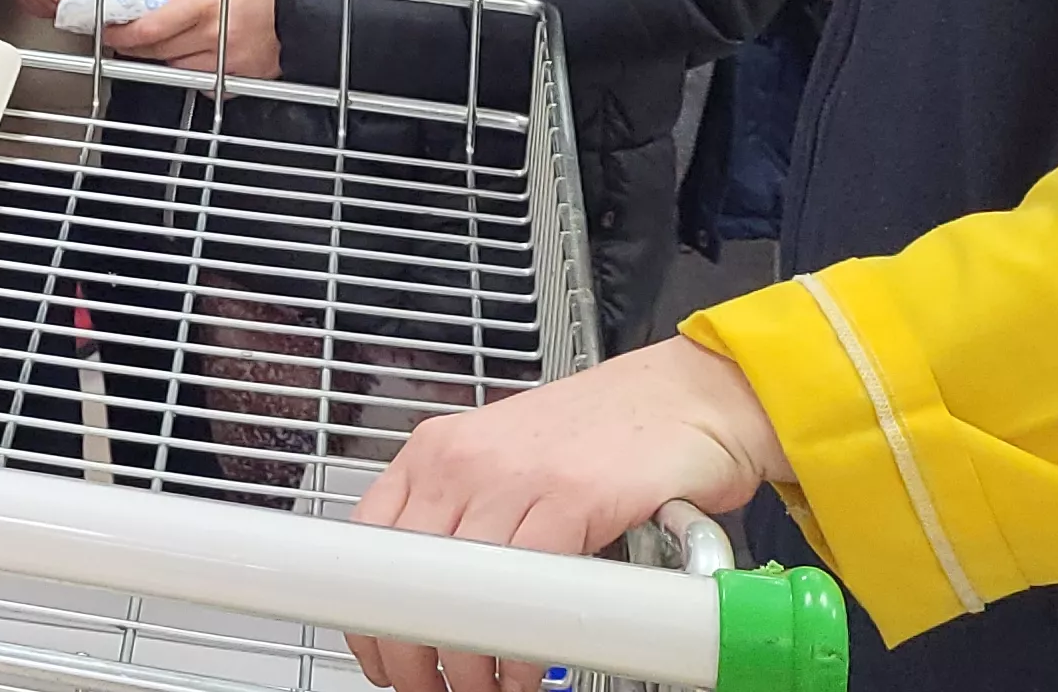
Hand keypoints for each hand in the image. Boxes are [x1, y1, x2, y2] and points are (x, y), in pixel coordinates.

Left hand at [110, 0, 278, 75]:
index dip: (122, 32)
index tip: (108, 30)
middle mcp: (215, 37)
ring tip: (160, 46)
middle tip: (123, 39)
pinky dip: (196, 72)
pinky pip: (207, 83)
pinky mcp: (245, 80)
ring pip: (179, 70)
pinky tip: (197, 58)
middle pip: (158, 51)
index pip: (149, 29)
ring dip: (165, 58)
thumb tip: (158, 6)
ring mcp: (231, 63)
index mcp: (206, 5)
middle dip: (135, 46)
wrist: (312, 5)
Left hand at [346, 337, 787, 691]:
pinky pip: (530, 590)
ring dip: (469, 662)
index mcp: (438, 450)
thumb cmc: (605, 435)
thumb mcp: (507, 463)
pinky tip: (531, 669)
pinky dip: (525, 646)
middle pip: (406, 575)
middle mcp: (464, 458)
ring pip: (462, 591)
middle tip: (429, 685)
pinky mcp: (575, 497)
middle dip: (410, 652)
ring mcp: (517, 475)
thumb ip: (466, 512)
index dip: (369, 613)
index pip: (368, 541)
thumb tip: (431, 592)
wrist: (690, 396)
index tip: (380, 655)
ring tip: (484, 687)